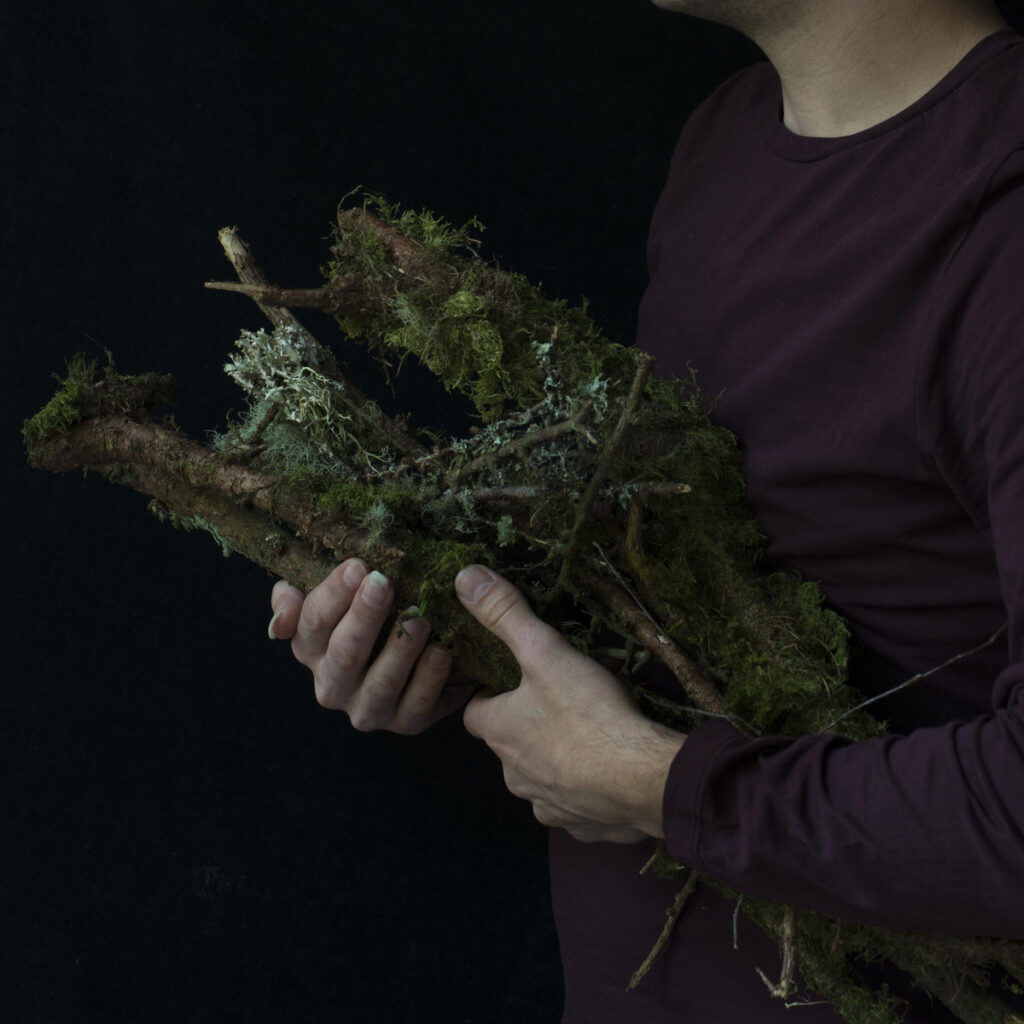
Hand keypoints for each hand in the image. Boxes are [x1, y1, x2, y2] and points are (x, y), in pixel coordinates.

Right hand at [268, 558, 470, 733]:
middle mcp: (333, 686)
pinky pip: (417, 704)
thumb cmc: (376, 620)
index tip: (359, 565)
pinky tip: (441, 651)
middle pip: (345, 652)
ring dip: (400, 648)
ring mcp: (368, 709)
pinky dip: (429, 678)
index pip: (312, 623)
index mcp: (311, 651)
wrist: (420, 660)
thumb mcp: (339, 602)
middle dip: (364, 616)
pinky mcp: (406, 723)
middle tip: (384, 583)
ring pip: (381, 683)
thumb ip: (305, 597)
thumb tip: (284, 593)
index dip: (334, 593)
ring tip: (419, 618)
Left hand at [456, 565, 685, 842]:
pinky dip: (586, 790)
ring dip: (556, 761)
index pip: (476, 712)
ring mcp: (548, 805)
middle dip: (527, 728)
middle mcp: (514, 775)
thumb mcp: (545, 652)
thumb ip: (506, 614)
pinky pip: (577, 805)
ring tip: (589, 736)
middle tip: (560, 702)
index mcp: (499, 732)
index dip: (492, 694)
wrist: (643, 780)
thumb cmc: (588, 713)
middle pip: (510, 746)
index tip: (516, 679)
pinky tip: (610, 772)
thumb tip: (464, 577)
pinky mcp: (583, 827)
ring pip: (541, 778)